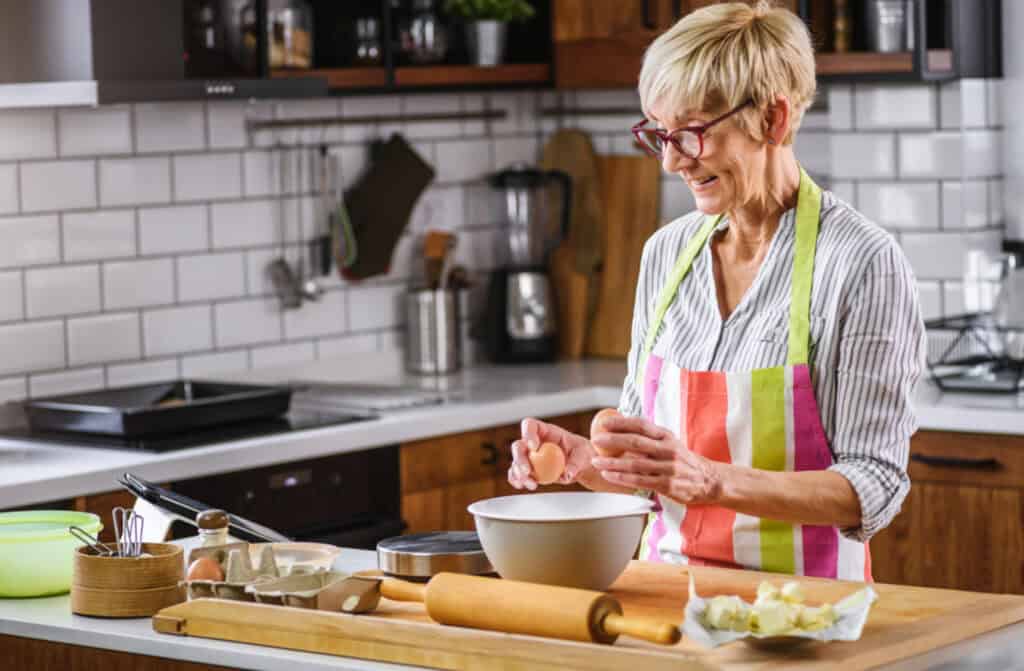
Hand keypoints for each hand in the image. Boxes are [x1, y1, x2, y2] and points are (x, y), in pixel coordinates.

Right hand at [507, 417, 595, 489]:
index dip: (528, 434)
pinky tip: (521, 486)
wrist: (581, 465)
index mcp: (546, 431)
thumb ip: (575, 464)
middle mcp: (534, 442)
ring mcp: (530, 456)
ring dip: (519, 474)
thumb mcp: (584, 455)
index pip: (530, 425)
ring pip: (516, 462)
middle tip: (528, 471)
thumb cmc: (582, 453)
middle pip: (519, 445)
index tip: (534, 447)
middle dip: (520, 459)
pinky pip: (517, 474)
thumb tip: (566, 475)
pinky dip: (517, 480)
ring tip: (532, 485)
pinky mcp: (529, 469)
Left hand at [590, 415, 724, 504]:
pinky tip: (609, 476)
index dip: (621, 423)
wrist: (709, 480)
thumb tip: (621, 428)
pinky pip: (640, 481)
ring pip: (635, 464)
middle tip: (596, 440)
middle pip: (636, 442)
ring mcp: (668, 468)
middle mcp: (668, 450)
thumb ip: (649, 437)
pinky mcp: (667, 485)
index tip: (604, 423)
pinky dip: (622, 478)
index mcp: (667, 436)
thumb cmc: (684, 461)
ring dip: (612, 463)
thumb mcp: (670, 443)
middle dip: (612, 441)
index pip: (641, 425)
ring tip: (597, 462)